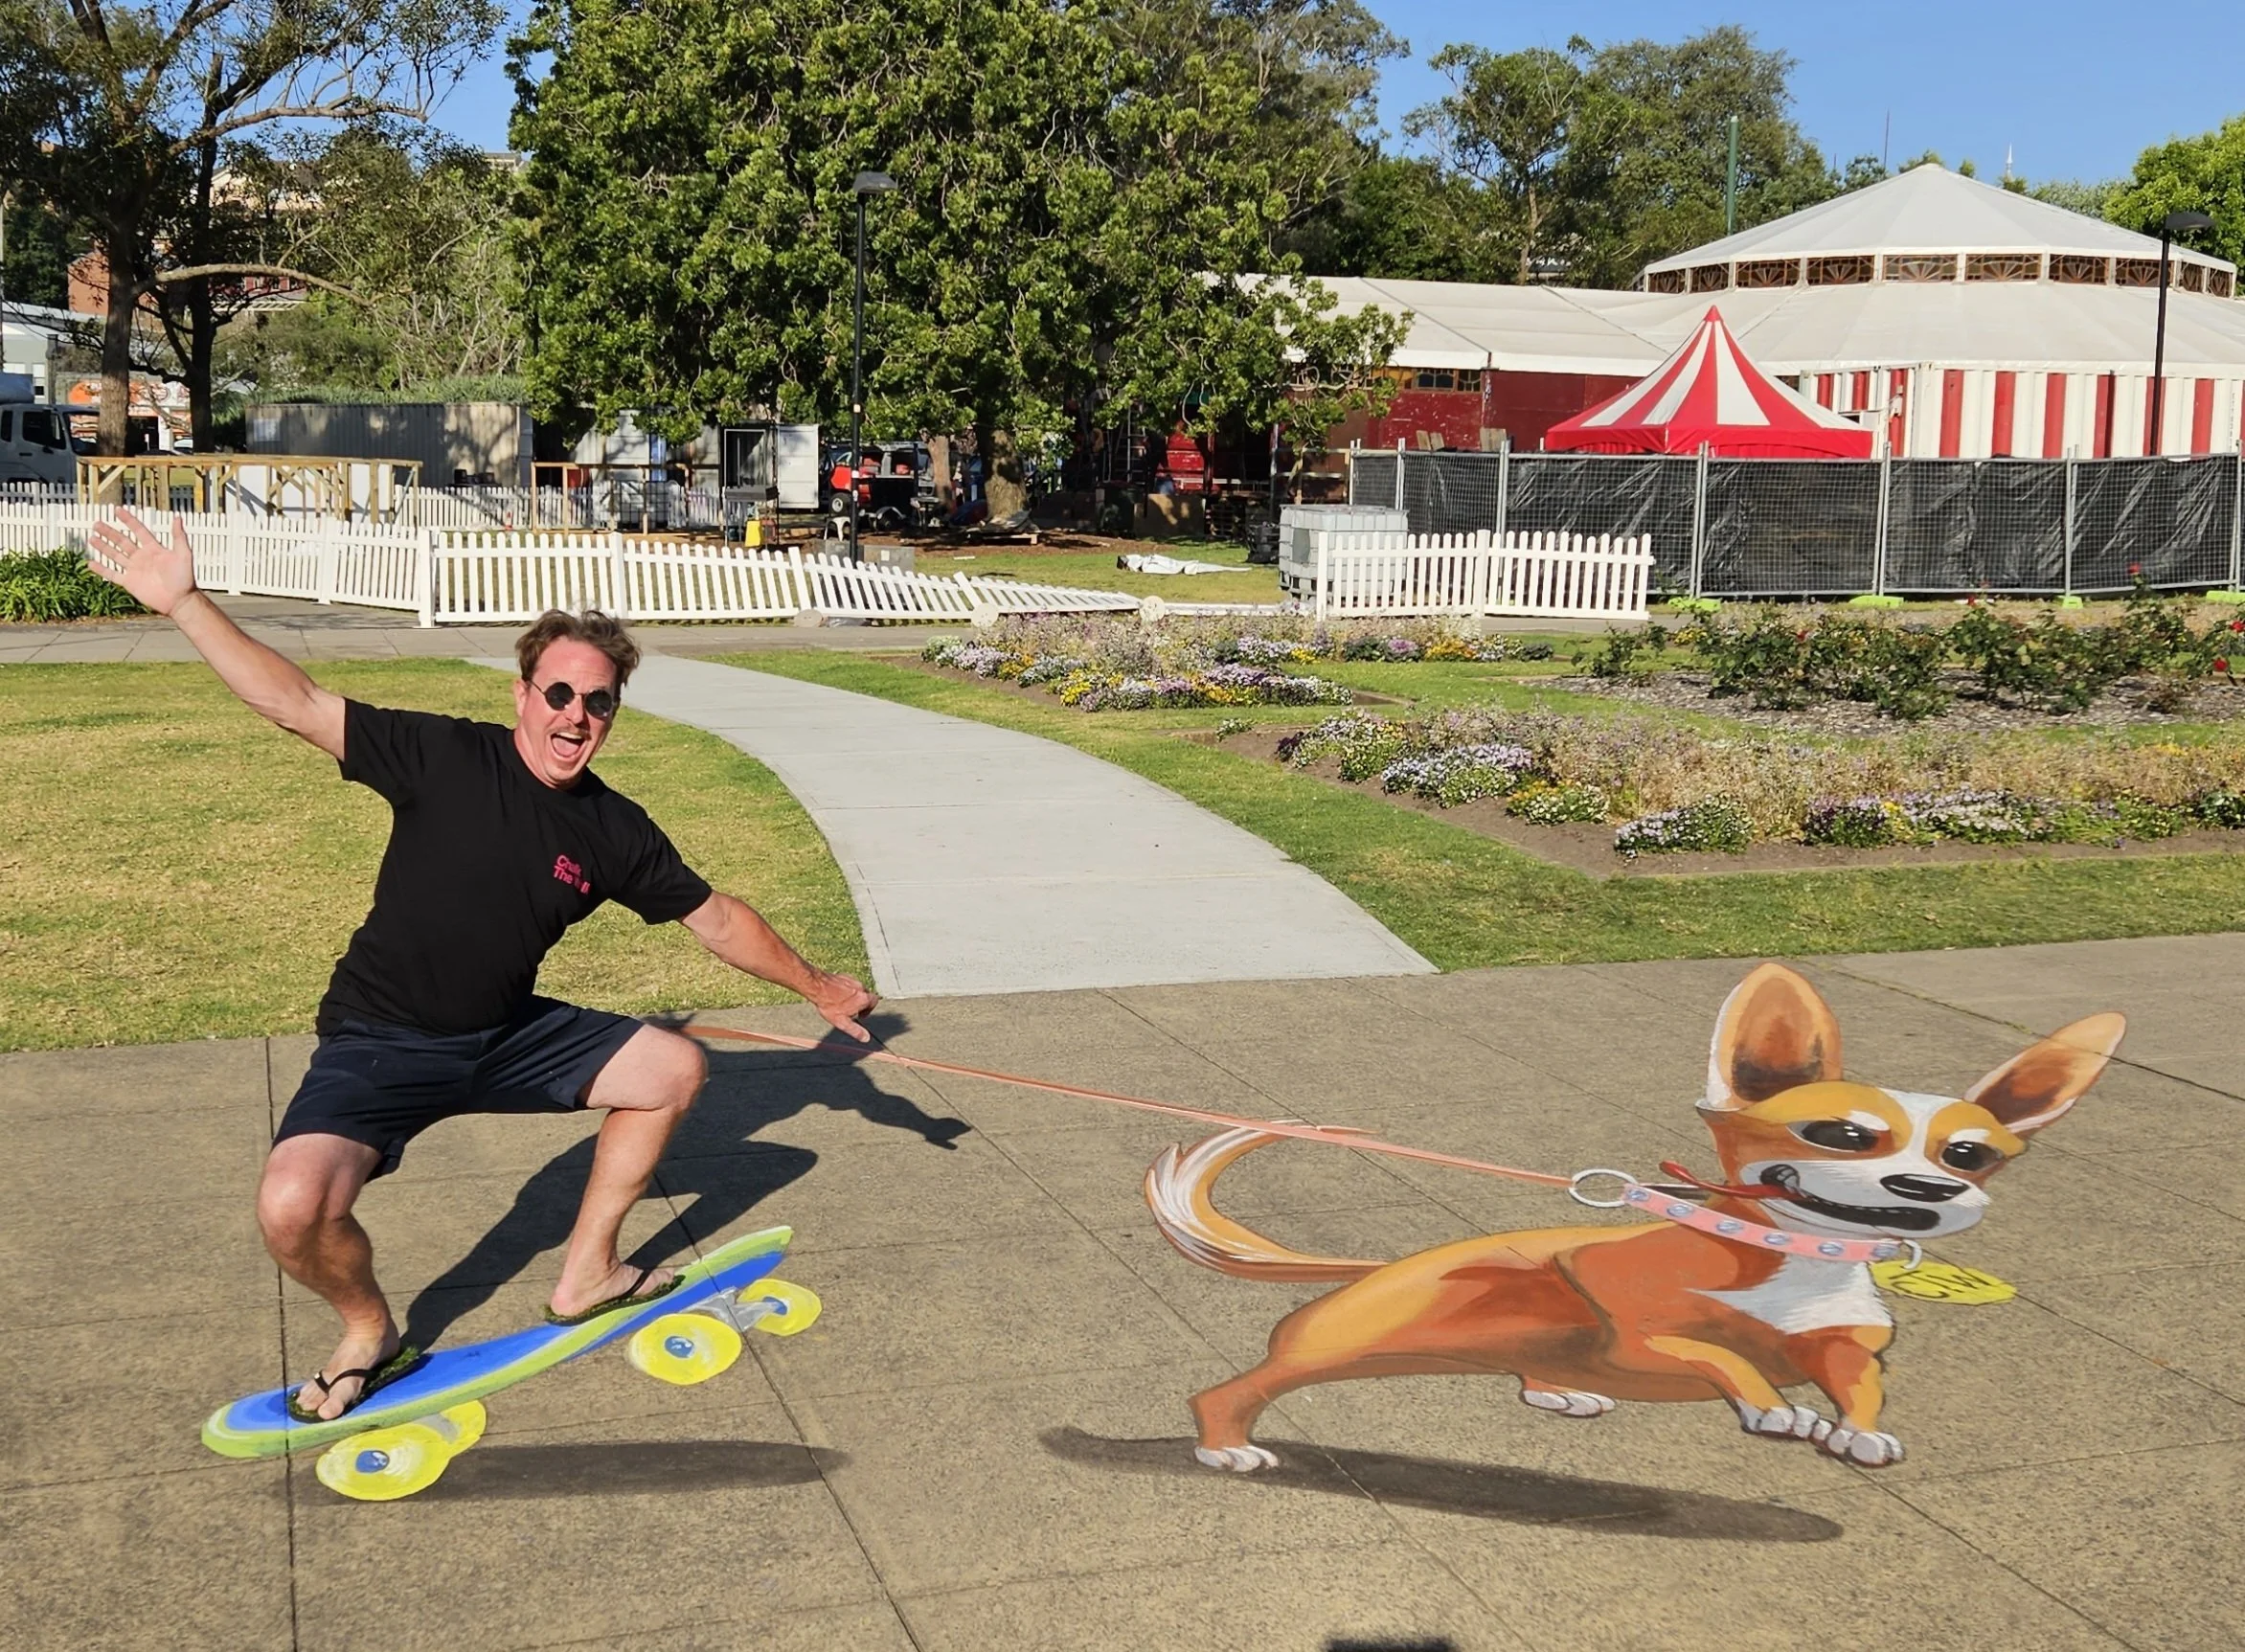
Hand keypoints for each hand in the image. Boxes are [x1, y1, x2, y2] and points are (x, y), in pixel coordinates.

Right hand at [85, 511, 199, 616]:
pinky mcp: (130, 582)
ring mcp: (135, 570)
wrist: (180, 600)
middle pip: (122, 541)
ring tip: (92, 538)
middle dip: (109, 532)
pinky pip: (112, 575)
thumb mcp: (184, 554)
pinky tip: (91, 563)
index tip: (118, 510)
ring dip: (103, 547)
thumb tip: (178, 518)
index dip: (128, 520)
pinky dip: (101, 569)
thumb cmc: (185, 578)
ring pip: (115, 555)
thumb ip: (179, 536)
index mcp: (154, 549)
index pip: (138, 531)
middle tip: (97, 524)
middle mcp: (142, 558)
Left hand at [807, 971, 877, 1042]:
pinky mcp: (844, 976)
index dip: (869, 1009)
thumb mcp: (842, 1022)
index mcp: (864, 998)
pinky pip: (848, 984)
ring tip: (841, 1003)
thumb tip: (866, 1038)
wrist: (818, 987)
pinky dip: (845, 990)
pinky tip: (835, 995)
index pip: (874, 1002)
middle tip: (850, 1010)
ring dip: (852, 996)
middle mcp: (861, 987)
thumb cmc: (829, 1004)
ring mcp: (852, 980)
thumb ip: (855, 1030)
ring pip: (856, 990)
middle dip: (860, 1003)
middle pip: (865, 995)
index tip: (861, 1014)